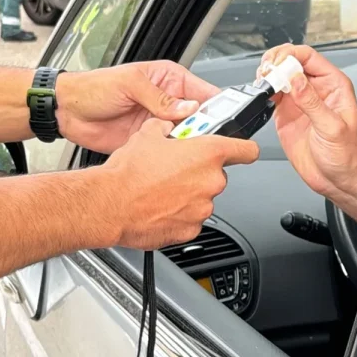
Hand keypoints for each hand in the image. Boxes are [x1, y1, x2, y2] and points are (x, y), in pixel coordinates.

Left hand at [56, 61, 218, 152]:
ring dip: (190, 146)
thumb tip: (188, 109)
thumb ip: (160, 98)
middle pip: (201, 119)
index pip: (204, 93)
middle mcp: (169, 102)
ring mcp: (160, 124)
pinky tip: (175, 160)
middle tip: (207, 141)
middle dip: (206, 131)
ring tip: (191, 152)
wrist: (68, 111)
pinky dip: (174, 158)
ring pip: (187, 138)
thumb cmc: (94, 87)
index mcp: (169, 80)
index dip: (218, 107)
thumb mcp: (130, 84)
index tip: (226, 121)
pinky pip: (169, 152)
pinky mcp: (150, 143)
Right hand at [100, 119, 259, 249]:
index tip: (244, 150)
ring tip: (161, 190)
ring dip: (188, 194)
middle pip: (217, 174)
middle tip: (175, 170)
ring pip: (203, 197)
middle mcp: (211, 181)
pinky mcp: (191, 230)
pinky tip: (159, 207)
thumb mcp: (148, 134)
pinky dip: (179, 214)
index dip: (244, 149)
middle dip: (199, 172)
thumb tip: (167, 126)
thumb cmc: (128, 172)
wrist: (110, 204)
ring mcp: (202, 208)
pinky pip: (191, 218)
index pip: (246, 150)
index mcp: (207, 153)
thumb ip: (167, 127)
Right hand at [261, 44, 356, 199]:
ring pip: (279, 75)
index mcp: (333, 85)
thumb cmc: (346, 155)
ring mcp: (299, 100)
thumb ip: (312, 103)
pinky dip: (263, 90)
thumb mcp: (331, 128)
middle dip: (275, 61)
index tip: (277, 65)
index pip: (309, 57)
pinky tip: (262, 94)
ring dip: (267, 74)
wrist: (337, 179)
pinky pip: (272, 93)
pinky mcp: (286, 113)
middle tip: (266, 72)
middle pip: (291, 61)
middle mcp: (315, 89)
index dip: (290, 55)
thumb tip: (295, 79)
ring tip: (262, 82)